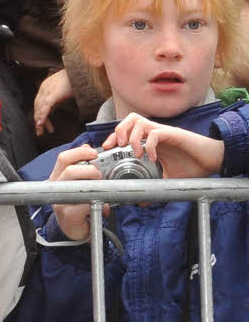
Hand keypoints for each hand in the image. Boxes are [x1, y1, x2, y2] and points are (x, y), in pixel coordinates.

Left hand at [34, 69, 72, 136]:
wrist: (81, 70)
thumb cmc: (75, 79)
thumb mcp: (64, 89)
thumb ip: (59, 97)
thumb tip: (58, 106)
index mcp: (46, 86)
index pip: (40, 103)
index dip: (40, 114)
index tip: (42, 123)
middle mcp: (44, 88)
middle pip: (37, 107)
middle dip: (38, 119)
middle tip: (40, 131)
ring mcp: (47, 90)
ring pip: (39, 108)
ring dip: (40, 121)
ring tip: (41, 131)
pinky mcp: (52, 94)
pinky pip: (45, 107)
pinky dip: (42, 116)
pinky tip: (40, 124)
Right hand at [48, 143, 104, 240]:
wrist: (73, 229)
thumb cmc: (77, 204)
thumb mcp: (77, 182)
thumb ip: (81, 166)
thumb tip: (87, 148)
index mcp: (58, 177)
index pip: (64, 158)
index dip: (79, 152)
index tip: (93, 152)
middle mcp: (56, 187)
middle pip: (69, 169)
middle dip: (89, 169)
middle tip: (99, 175)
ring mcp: (60, 200)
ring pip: (75, 185)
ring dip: (92, 184)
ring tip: (100, 188)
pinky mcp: (67, 214)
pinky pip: (82, 204)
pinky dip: (95, 202)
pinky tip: (101, 205)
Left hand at [103, 112, 223, 178]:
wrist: (213, 161)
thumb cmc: (192, 167)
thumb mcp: (168, 179)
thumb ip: (154, 187)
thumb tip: (141, 202)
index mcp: (149, 141)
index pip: (126, 130)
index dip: (113, 137)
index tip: (107, 150)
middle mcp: (154, 134)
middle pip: (129, 119)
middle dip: (118, 132)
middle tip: (118, 148)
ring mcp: (163, 132)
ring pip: (139, 121)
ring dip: (132, 137)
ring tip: (135, 153)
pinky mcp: (173, 134)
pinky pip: (156, 133)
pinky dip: (150, 144)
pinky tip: (152, 157)